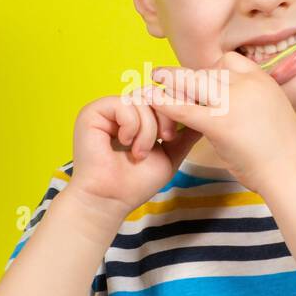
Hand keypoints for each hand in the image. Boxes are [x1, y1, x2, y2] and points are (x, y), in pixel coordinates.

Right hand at [66, 86, 203, 219]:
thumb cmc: (136, 183)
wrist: (111, 201)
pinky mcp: (92, 112)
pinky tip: (126, 144)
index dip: (175, 110)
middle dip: (166, 117)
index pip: (161, 98)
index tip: (174, 136)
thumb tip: (204, 116)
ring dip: (149, 129)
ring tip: (140, 153)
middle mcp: (119, 109)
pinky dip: (132, 126)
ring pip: (141, 99)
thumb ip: (184, 135)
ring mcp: (105, 109)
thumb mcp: (169, 155)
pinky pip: (123, 104)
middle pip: (153, 94)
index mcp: (134, 117)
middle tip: (165, 141)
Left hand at [144, 51, 295, 193]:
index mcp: (262, 80)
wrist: (290, 172)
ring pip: (194, 83)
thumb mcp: (273, 112)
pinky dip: (165, 103)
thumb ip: (254, 100)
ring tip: (152, 79)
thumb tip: (235, 100)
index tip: (200, 82)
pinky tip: (151, 100)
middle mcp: (248, 85)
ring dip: (172, 82)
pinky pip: (185, 108)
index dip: (211, 70)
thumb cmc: (281, 152)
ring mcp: (234, 101)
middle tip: (165, 77)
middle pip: (208, 70)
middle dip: (187, 77)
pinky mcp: (220, 123)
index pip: (228, 60)